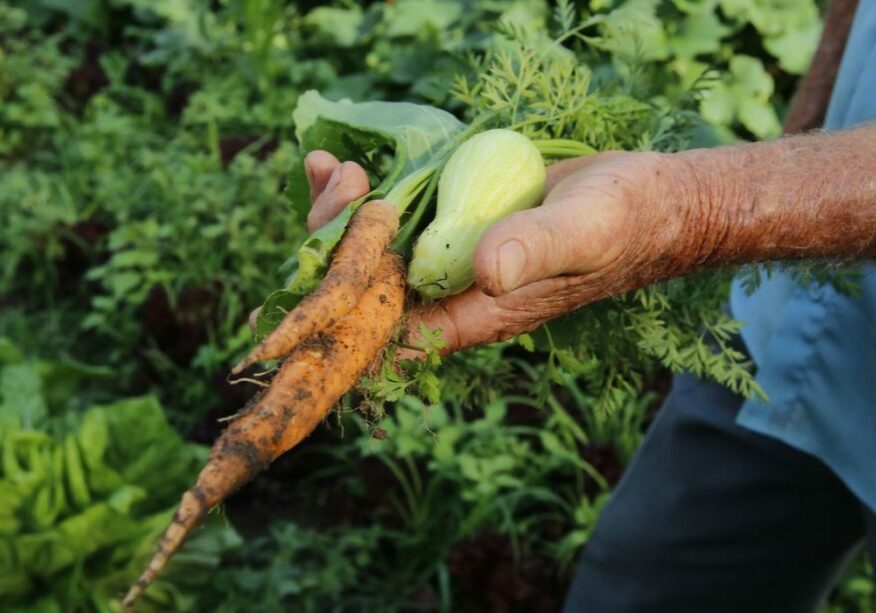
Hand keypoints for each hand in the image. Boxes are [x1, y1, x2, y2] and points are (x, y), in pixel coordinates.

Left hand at [303, 149, 698, 353]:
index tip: (328, 252)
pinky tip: (340, 163)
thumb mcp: (586, 232)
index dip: (344, 304)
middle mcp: (451, 293)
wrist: (645, 200)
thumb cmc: (623, 222)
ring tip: (327, 165)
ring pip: (371, 252)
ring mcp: (448, 258)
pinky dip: (363, 194)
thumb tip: (487, 270)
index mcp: (475, 315)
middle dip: (334, 241)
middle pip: (366, 288)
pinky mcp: (452, 223)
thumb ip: (538, 250)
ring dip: (339, 214)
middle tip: (340, 182)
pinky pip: (394, 217)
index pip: (388, 331)